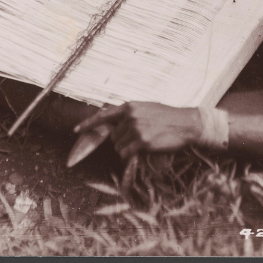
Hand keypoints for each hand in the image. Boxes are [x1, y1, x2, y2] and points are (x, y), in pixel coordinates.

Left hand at [73, 102, 201, 159]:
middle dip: (123, 141)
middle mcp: (130, 116)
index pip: (104, 116)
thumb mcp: (146, 108)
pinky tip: (144, 149)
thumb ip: (130, 114)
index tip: (76, 130)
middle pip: (114, 137)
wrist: (187, 123)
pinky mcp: (142, 141)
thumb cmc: (168, 117)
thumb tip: (116, 125)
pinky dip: (132, 155)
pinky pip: (126, 154)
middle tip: (140, 138)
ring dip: (128, 149)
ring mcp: (135, 129)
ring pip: (119, 147)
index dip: (88, 124)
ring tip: (145, 142)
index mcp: (130, 107)